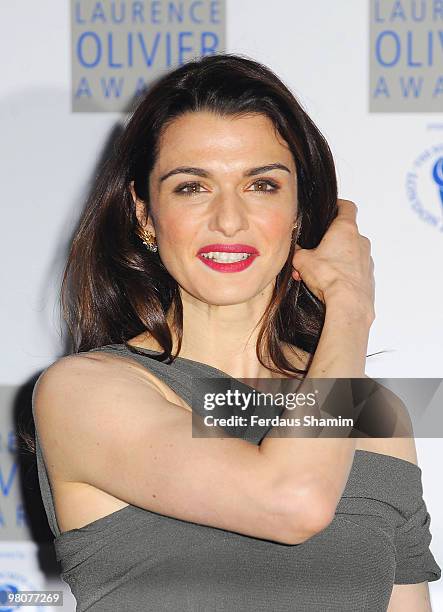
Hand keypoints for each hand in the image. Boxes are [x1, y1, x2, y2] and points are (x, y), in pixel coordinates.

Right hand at [292, 199, 374, 316]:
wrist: (348, 303)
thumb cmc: (329, 277)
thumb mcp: (302, 261)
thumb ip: (298, 252)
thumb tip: (295, 251)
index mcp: (345, 229)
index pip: (347, 207)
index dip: (338, 205)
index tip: (332, 208)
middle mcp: (360, 241)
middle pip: (345, 234)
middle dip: (329, 242)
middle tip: (313, 254)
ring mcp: (367, 259)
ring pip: (349, 254)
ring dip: (335, 260)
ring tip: (318, 274)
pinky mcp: (368, 277)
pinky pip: (354, 270)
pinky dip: (343, 274)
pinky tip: (329, 285)